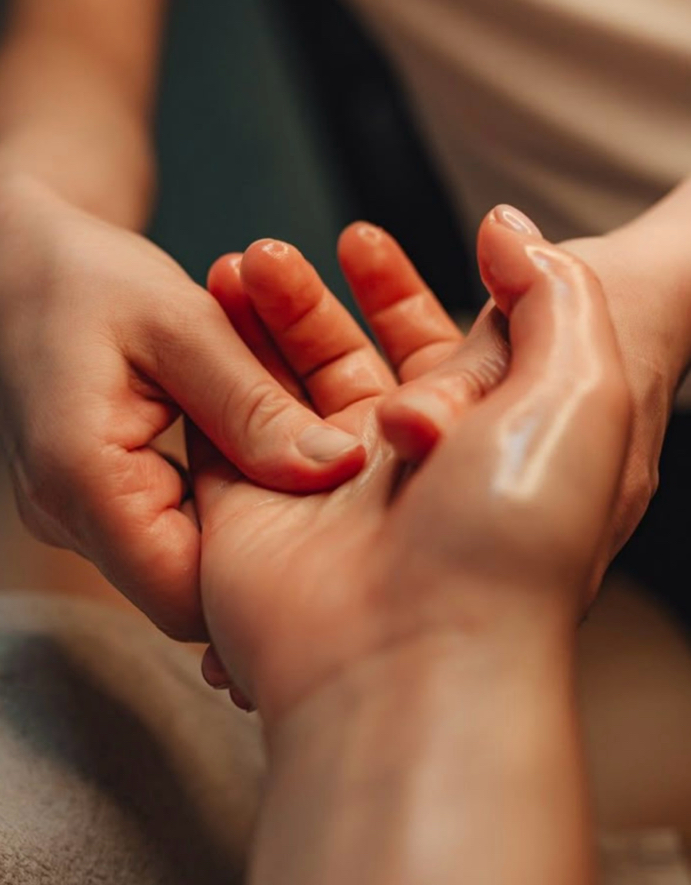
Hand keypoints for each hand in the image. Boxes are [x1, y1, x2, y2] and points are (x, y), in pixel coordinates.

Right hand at [0, 174, 366, 637]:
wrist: (18, 264)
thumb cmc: (86, 278)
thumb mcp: (182, 325)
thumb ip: (255, 405)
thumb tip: (338, 468)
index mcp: (83, 481)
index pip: (184, 599)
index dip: (264, 582)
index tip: (333, 530)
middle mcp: (71, 517)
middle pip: (189, 586)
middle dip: (264, 542)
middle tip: (329, 487)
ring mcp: (78, 514)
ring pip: (184, 555)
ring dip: (244, 512)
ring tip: (293, 455)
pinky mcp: (94, 499)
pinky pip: (168, 523)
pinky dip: (217, 492)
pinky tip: (249, 443)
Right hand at [191, 213, 630, 725]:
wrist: (416, 657)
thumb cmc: (513, 531)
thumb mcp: (582, 387)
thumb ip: (555, 291)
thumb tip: (507, 227)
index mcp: (473, 444)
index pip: (428, 345)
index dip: (392, 287)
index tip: (360, 238)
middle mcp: (397, 475)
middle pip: (344, 361)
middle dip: (309, 298)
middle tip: (274, 247)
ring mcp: (320, 495)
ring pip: (280, 387)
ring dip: (259, 325)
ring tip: (239, 265)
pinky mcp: (249, 515)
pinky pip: (222, 430)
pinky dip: (212, 376)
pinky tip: (206, 325)